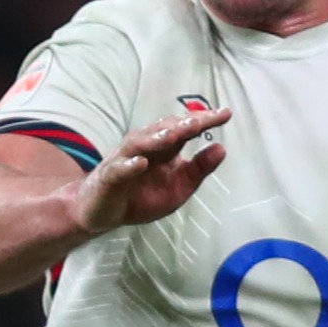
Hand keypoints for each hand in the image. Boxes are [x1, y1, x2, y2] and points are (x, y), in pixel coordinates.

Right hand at [66, 107, 229, 235]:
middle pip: (164, 130)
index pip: (185, 129)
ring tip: (176, 134)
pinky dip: (129, 165)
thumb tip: (222, 148)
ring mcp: (125, 160)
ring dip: (157, 137)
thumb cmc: (141, 196)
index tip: (226, 114)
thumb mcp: (178, 187)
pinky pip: (119, 169)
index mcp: (163, 148)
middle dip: (183, 124)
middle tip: (201, 120)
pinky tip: (140, 163)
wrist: (101, 212)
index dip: (203, 121)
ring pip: (141, 143)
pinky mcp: (109, 178)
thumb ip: (199, 169)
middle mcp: (144, 147)